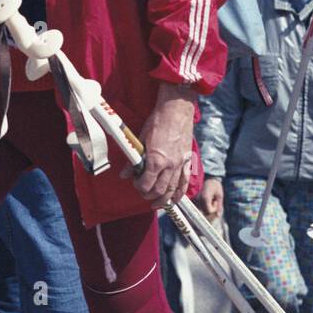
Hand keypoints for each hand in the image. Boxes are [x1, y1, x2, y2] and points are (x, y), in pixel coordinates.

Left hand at [126, 82, 196, 209]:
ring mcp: (180, 164)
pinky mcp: (187, 161)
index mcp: (156, 160)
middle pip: (159, 190)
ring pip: (172, 190)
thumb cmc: (158, 121)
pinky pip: (184, 182)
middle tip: (144, 194)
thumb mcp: (140, 139)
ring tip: (156, 203)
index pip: (146, 184)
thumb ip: (134, 159)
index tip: (135, 183)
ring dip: (163, 199)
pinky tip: (174, 199)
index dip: (139, 186)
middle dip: (149, 195)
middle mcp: (169, 165)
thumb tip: (124, 173)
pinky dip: (180, 193)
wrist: (176, 109)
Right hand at [195, 176, 223, 218]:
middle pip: (205, 212)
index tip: (215, 201)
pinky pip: (200, 208)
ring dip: (208, 208)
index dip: (214, 208)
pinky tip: (207, 201)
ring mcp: (196, 200)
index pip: (209, 211)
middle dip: (211, 209)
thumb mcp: (220, 195)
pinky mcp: (195, 201)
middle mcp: (199, 200)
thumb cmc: (215, 186)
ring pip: (202, 211)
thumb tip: (218, 216)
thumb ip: (219, 206)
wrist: (209, 179)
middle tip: (213, 200)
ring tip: (210, 200)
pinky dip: (204, 207)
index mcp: (205, 198)